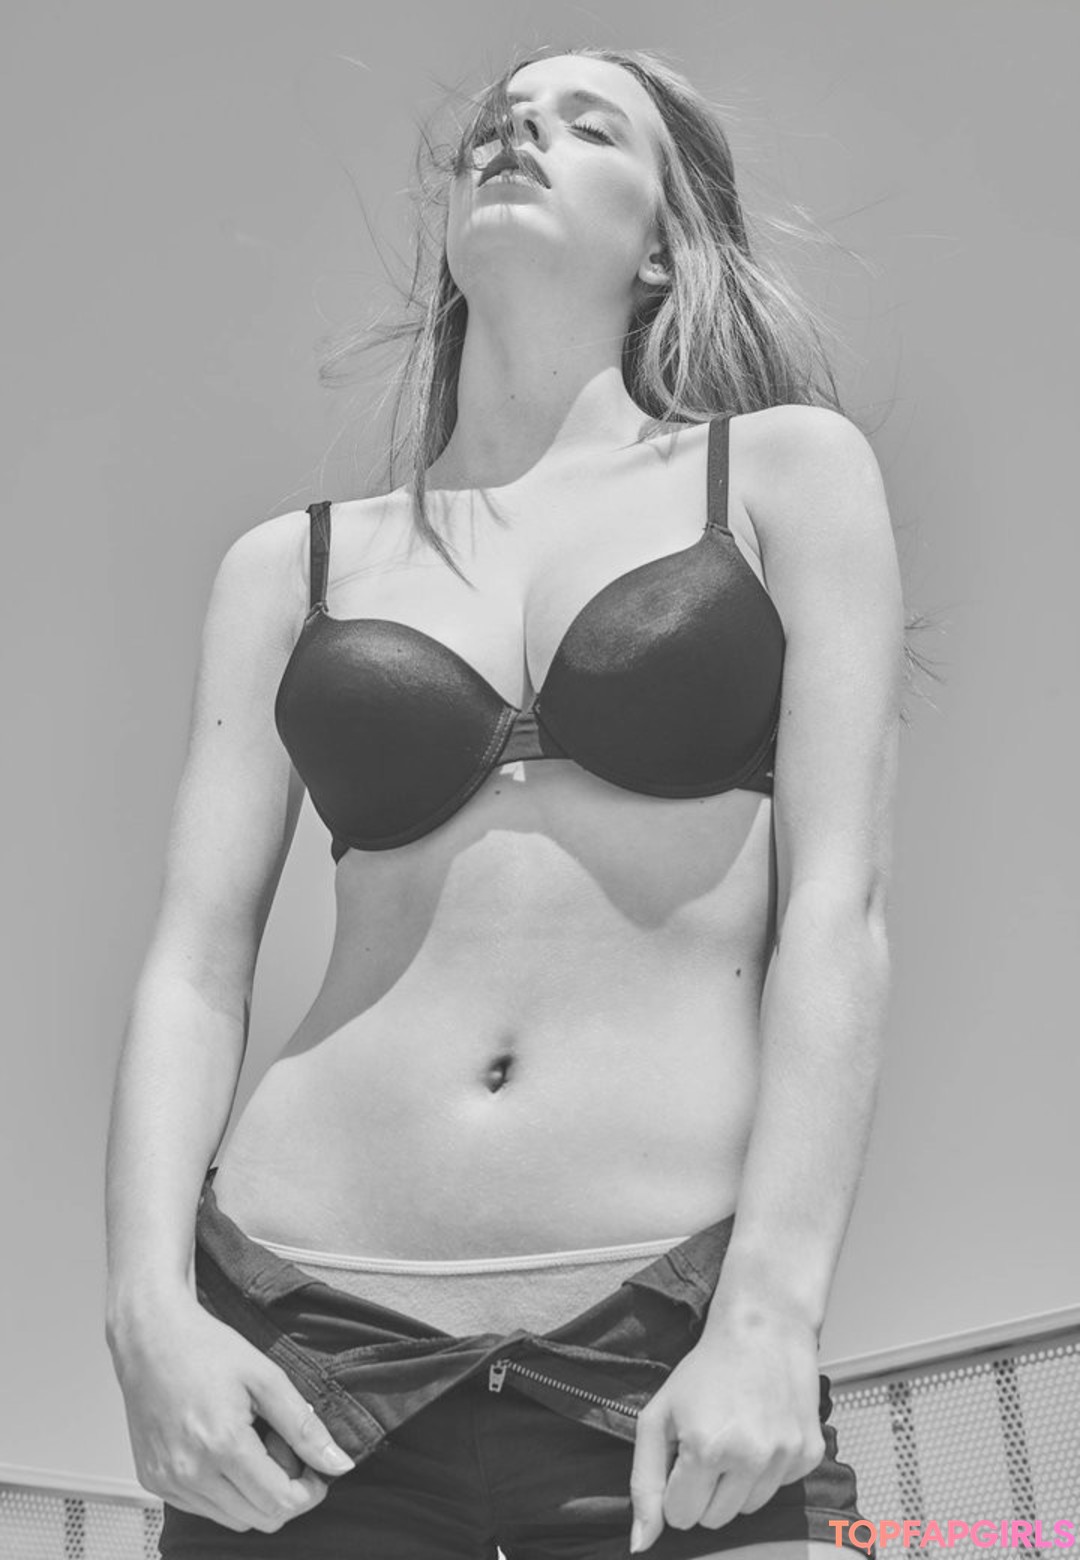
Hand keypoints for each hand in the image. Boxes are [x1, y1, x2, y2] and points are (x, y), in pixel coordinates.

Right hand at [108, 1294, 354, 1532]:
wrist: (150, 1338)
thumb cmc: (206, 1348)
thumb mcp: (266, 1377)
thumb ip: (305, 1427)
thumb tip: (339, 1464)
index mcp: (223, 1445)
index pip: (280, 1503)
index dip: (309, 1493)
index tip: (316, 1471)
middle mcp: (191, 1473)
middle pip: (259, 1519)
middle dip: (286, 1494)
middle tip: (286, 1452)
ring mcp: (169, 1482)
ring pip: (233, 1519)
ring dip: (255, 1495)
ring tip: (255, 1448)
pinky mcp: (154, 1482)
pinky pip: (204, 1508)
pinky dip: (225, 1492)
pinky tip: (226, 1453)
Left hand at [628, 1308, 825, 1552]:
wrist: (763, 1331)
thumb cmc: (705, 1372)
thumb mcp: (657, 1418)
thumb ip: (644, 1483)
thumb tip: (641, 1545)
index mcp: (706, 1449)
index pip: (681, 1517)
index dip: (676, 1486)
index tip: (683, 1454)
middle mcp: (750, 1458)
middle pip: (714, 1520)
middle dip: (704, 1490)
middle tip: (709, 1442)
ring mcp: (785, 1458)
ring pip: (747, 1510)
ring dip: (736, 1483)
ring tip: (735, 1436)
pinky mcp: (809, 1456)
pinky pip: (777, 1490)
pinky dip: (766, 1471)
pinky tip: (761, 1432)